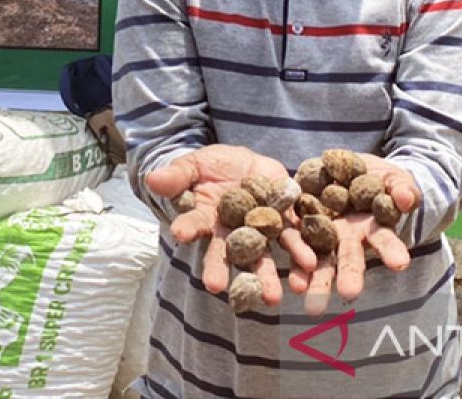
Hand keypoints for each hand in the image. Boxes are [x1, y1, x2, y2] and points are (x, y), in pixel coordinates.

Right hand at [144, 144, 317, 307]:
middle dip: (225, 270)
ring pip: (263, 254)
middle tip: (217, 289)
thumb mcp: (193, 165)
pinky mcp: (285, 219)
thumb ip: (177, 175)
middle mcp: (232, 231)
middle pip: (228, 252)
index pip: (193, 224)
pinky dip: (301, 254)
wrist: (244, 163)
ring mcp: (259, 228)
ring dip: (268, 276)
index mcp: (206, 217)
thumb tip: (151, 178)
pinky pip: (294, 237)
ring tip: (273, 298)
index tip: (179, 234)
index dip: (186, 228)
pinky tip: (309, 268)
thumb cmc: (212, 166)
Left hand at [301, 154, 421, 315]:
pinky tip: (293, 283)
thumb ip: (402, 188)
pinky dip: (293, 261)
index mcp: (372, 227)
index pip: (384, 240)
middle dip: (349, 276)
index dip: (391, 250)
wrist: (341, 167)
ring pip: (318, 260)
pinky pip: (293, 240)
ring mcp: (321, 232)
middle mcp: (346, 237)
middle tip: (348, 293)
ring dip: (315, 280)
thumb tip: (406, 198)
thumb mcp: (393, 180)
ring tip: (311, 303)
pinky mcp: (297, 221)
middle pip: (347, 259)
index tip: (400, 263)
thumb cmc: (375, 179)